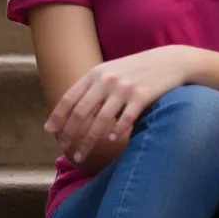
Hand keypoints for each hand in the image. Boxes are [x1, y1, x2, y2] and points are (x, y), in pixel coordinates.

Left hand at [45, 46, 193, 162]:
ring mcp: (125, 88)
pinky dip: (117, 131)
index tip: (49, 131)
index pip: (70, 97)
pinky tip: (112, 140)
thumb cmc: (136, 70)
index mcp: (96, 73)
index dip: (58, 115)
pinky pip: (125, 119)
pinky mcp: (142, 96)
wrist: (169, 61)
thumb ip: (93, 87)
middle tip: (64, 149)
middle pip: (82, 112)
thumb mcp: (111, 71)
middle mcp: (107, 80)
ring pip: (101, 120)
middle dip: (70, 133)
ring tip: (81, 155)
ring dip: (88, 141)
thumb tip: (72, 111)